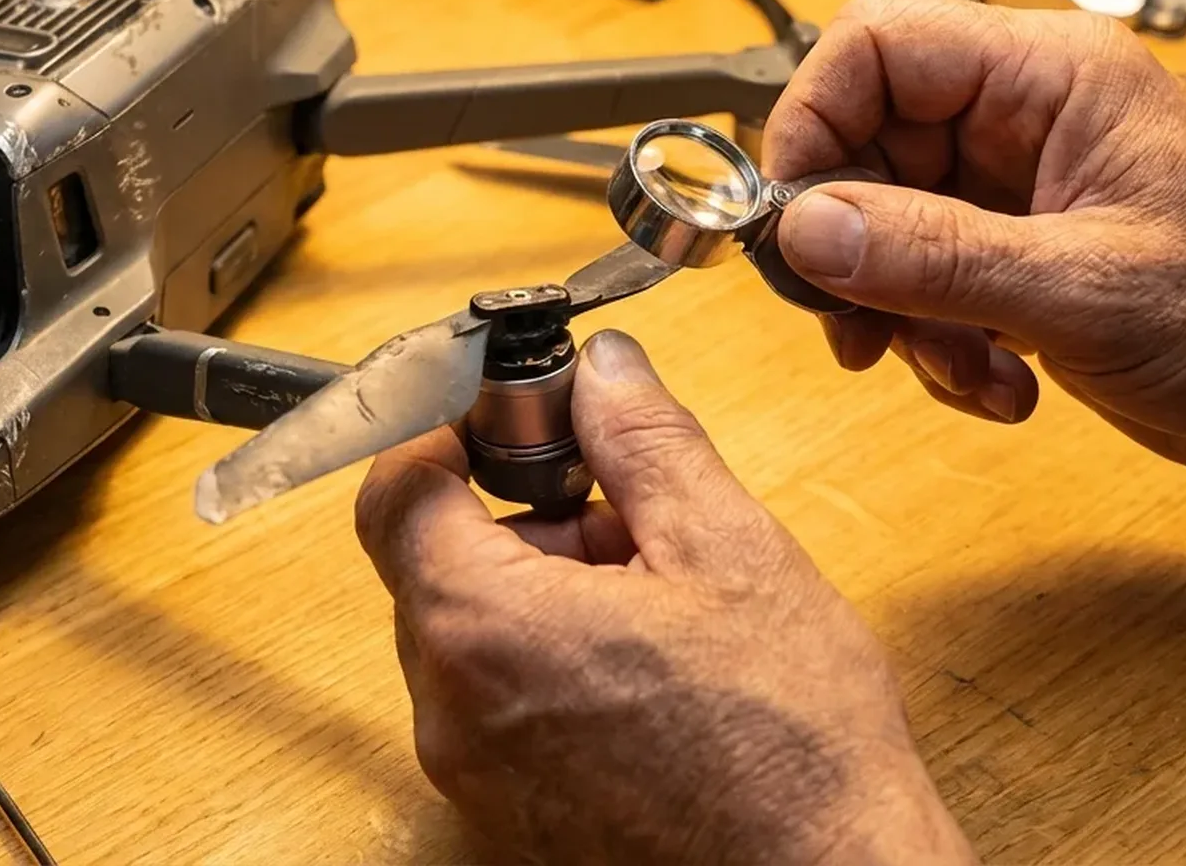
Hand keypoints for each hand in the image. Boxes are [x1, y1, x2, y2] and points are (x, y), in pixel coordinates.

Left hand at [355, 330, 974, 864]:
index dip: (449, 436)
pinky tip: (647, 671)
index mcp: (482, 626)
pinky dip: (550, 663)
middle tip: (626, 518)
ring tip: (657, 608)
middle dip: (523, 519)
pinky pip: (495, 703)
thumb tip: (602, 369)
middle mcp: (449, 709)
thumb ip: (643, 440)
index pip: (395, 493)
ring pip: (472, 633)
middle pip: (436, 564)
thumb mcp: (725, 549)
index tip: (514, 420)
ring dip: (544, 593)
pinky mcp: (504, 816)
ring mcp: (471, 774)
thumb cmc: (789, 741)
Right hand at [767, 0, 1185, 506]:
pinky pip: (915, 283)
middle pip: (861, 146)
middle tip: (855, 323)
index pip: (874, 47)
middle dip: (852, 248)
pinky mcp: (1009, 253)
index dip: (813, 124)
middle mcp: (1021, 119)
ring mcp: (1012, 188)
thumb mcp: (1082, 288)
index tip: (792, 218)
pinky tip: (996, 381)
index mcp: (1050, 77)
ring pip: (878, 227)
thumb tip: (808, 227)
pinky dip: (933, 344)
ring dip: (897, 314)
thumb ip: (933, 256)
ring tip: (959, 368)